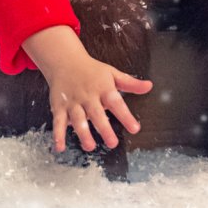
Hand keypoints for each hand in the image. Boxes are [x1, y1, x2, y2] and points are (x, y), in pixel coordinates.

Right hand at [22, 25, 151, 153]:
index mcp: (103, 88)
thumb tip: (149, 86)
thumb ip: (131, 83)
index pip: (116, 102)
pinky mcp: (59, 107)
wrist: (65, 61)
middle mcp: (88, 96)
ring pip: (78, 119)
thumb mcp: (113, 74)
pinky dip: (58, 134)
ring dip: (83, 133)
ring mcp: (73, 102)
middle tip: (113, 143)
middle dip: (104, 129)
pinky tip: (60, 146)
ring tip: (90, 147)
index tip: (134, 128)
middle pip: (97, 113)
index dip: (126, 116)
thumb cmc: (92, 71)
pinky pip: (58, 121)